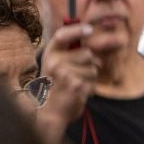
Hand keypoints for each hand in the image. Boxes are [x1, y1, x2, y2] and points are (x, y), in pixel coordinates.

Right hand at [36, 22, 97, 140]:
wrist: (49, 113)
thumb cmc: (55, 87)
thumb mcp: (55, 66)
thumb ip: (68, 52)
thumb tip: (88, 36)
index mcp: (49, 54)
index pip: (62, 35)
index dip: (77, 30)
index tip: (90, 30)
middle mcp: (55, 61)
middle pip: (87, 53)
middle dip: (90, 63)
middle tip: (78, 75)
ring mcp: (65, 73)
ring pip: (94, 68)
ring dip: (90, 77)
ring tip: (75, 85)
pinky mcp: (75, 85)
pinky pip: (94, 82)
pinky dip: (90, 88)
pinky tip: (77, 93)